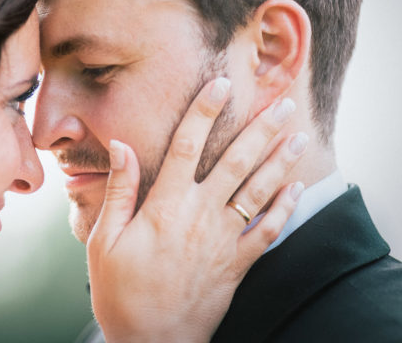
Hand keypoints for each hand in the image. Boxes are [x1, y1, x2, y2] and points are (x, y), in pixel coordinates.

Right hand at [87, 78, 306, 342]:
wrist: (152, 342)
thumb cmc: (120, 291)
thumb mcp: (104, 240)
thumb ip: (119, 190)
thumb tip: (122, 146)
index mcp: (165, 206)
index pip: (188, 146)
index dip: (204, 111)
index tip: (220, 84)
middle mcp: (200, 216)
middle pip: (236, 162)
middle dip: (261, 128)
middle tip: (282, 103)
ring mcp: (223, 240)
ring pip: (259, 191)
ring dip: (280, 160)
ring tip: (296, 134)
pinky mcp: (237, 264)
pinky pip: (268, 231)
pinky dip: (285, 208)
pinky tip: (295, 188)